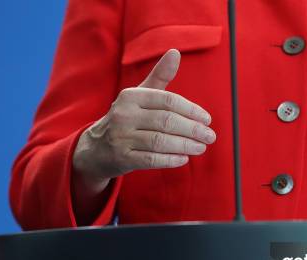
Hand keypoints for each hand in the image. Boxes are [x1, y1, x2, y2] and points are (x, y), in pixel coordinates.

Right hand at [72, 49, 215, 194]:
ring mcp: (121, 137)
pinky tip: (184, 158)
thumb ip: (159, 76)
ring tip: (201, 147)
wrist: (96, 148)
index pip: (167, 101)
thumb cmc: (126, 118)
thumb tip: (175, 52)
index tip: (207, 119)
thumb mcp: (139, 95)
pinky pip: (151, 159)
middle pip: (166, 121)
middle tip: (210, 136)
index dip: (191, 110)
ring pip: (160, 141)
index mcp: (131, 96)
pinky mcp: (122, 158)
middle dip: (192, 129)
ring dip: (185, 145)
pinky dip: (170, 160)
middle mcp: (123, 115)